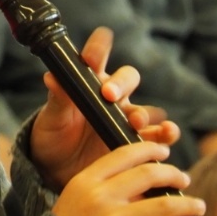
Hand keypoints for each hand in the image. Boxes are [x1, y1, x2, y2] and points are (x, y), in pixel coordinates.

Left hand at [28, 26, 179, 190]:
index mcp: (88, 83)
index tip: (98, 45)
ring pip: (147, 109)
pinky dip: (165, 135)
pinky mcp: (136, 143)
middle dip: (122, 84)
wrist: (58, 170)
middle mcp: (112, 97)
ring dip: (145, 113)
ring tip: (137, 122)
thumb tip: (51, 76)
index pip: (96, 57)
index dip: (99, 48)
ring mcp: (126, 120)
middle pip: (128, 79)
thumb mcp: (52, 118)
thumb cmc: (54, 136)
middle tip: (109, 95)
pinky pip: (158, 137)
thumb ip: (58, 98)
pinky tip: (165, 136)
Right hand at [52, 140, 210, 215]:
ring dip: (187, 205)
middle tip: (184, 179)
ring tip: (198, 206)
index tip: (164, 152)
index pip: (125, 154)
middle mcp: (100, 198)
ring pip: (163, 205)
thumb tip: (142, 179)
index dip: (150, 150)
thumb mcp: (75, 201)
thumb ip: (103, 187)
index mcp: (85, 181)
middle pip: (148, 174)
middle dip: (173, 174)